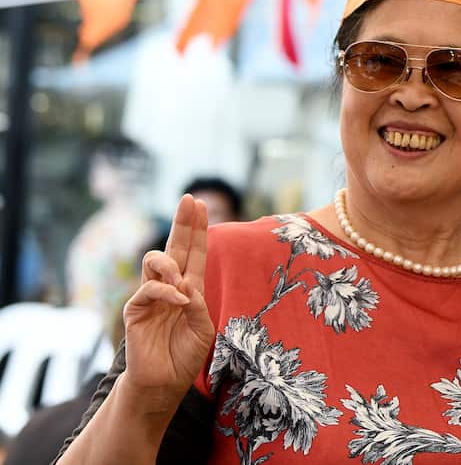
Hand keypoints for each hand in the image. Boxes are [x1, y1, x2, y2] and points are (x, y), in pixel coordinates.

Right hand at [121, 194, 215, 412]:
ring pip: (155, 260)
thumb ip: (199, 305)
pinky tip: (178, 299)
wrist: (164, 381)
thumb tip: (186, 284)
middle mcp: (170, 287)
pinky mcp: (136, 309)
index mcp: (189, 288)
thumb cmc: (185, 355)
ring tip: (182, 279)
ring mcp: (151, 296)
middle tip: (189, 200)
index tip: (202, 204)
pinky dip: (166, 291)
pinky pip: (148, 289)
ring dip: (171, 263)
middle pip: (175, 247)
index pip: (194, 252)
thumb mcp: (204, 328)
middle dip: (182, 223)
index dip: (197, 230)